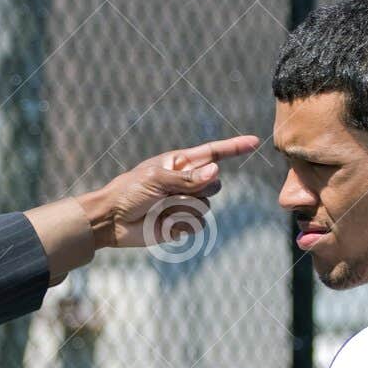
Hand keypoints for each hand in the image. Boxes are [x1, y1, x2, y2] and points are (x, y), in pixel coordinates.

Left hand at [80, 135, 260, 249]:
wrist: (112, 221)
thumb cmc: (128, 192)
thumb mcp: (156, 180)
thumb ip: (187, 178)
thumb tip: (216, 171)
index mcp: (180, 163)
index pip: (213, 153)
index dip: (234, 147)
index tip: (254, 141)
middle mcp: (186, 183)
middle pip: (214, 185)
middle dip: (198, 190)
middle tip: (169, 194)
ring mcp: (186, 204)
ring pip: (206, 206)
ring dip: (184, 209)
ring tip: (160, 209)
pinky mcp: (182, 225)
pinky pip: (199, 225)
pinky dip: (182, 225)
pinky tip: (163, 224)